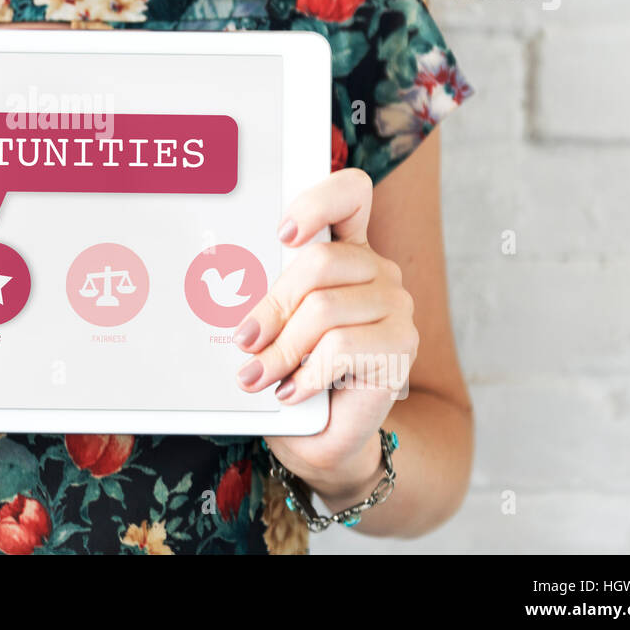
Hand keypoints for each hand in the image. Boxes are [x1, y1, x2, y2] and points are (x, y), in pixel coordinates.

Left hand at [232, 168, 416, 504]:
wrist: (325, 434)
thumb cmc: (292, 370)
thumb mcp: (275, 326)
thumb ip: (267, 297)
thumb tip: (230, 292)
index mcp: (346, 249)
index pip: (350, 194)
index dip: (317, 203)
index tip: (283, 234)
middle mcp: (377, 269)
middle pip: (320, 261)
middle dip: (273, 304)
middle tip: (245, 340)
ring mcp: (395, 305)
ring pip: (324, 309)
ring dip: (282, 350)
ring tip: (257, 376)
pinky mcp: (400, 344)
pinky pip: (341, 347)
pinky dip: (307, 372)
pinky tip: (292, 391)